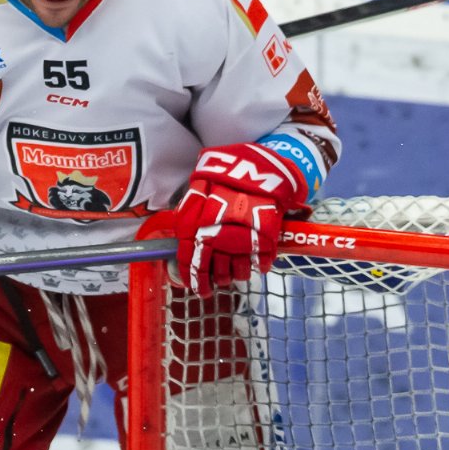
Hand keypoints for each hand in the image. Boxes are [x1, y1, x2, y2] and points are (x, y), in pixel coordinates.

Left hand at [173, 143, 306, 297]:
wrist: (263, 162)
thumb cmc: (230, 171)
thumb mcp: (204, 184)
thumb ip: (193, 208)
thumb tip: (183, 233)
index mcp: (196, 219)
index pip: (188, 257)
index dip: (192, 276)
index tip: (196, 287)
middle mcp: (216, 232)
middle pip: (213, 269)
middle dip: (214, 281)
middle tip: (217, 284)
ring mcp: (242, 236)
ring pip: (237, 269)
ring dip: (237, 275)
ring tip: (238, 273)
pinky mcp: (265, 238)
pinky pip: (261, 261)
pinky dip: (260, 265)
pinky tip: (259, 263)